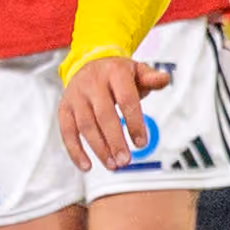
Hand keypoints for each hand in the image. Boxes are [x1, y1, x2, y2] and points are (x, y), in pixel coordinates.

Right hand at [56, 46, 159, 170]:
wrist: (88, 63)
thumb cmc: (117, 73)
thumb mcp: (137, 70)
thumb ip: (152, 78)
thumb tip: (165, 78)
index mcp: (114, 72)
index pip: (126, 99)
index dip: (134, 122)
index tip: (141, 143)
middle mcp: (92, 83)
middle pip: (104, 115)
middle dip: (115, 140)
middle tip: (125, 161)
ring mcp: (76, 95)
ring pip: (85, 125)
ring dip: (99, 148)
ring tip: (113, 165)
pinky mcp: (64, 108)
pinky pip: (67, 131)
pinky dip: (75, 151)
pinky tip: (87, 166)